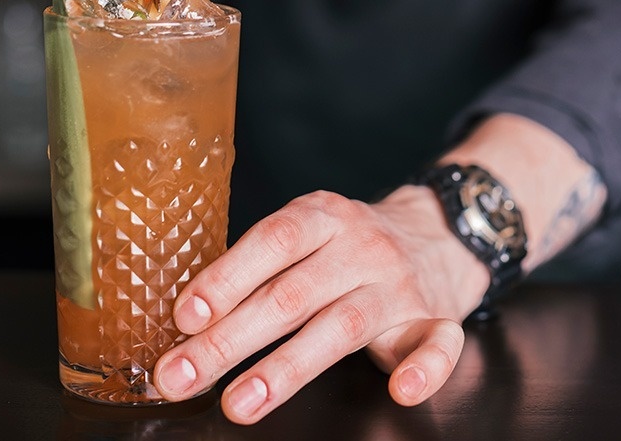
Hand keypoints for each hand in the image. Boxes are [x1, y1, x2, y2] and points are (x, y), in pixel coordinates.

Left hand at [152, 188, 490, 423]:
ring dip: (287, 368)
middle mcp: (363, 247)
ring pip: (344, 326)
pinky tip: (402, 392)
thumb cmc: (350, 246)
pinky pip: (439, 345)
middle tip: (181, 376)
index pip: (272, 241)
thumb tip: (188, 320)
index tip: (184, 318)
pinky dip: (425, 370)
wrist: (440, 234)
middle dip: (230, 340)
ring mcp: (400, 285)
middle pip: (292, 295)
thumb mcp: (309, 232)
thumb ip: (261, 267)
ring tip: (240, 402)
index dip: (226, 278)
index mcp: (325, 217)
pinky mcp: (436, 319)